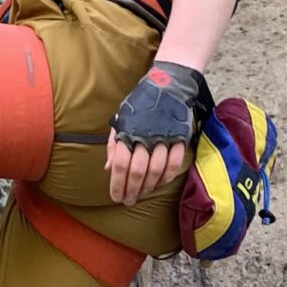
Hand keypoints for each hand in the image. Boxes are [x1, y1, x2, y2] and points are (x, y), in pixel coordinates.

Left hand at [105, 60, 208, 205]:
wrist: (167, 84)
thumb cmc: (140, 104)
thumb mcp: (121, 120)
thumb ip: (114, 145)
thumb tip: (107, 168)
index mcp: (127, 132)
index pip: (119, 164)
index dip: (116, 184)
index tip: (116, 197)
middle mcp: (144, 136)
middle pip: (137, 171)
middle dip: (131, 190)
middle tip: (128, 201)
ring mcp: (163, 137)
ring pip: (156, 170)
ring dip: (148, 187)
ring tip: (141, 195)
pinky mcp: (179, 137)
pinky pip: (174, 163)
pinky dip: (167, 177)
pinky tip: (159, 184)